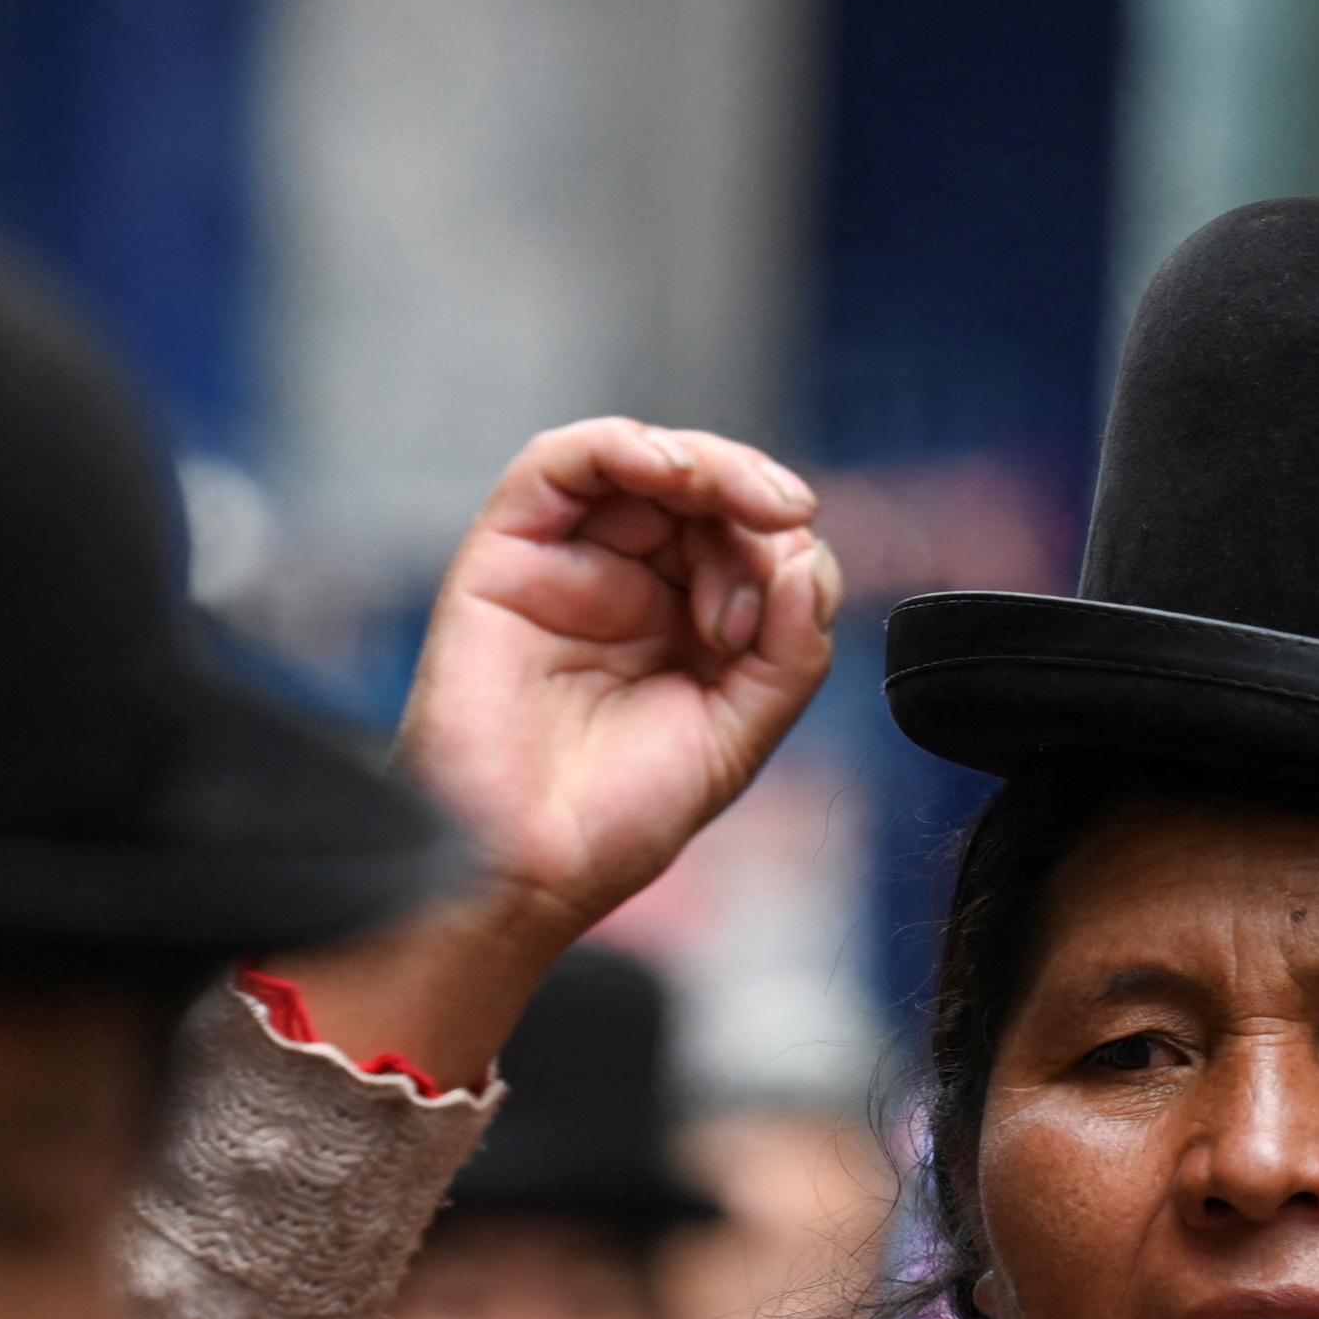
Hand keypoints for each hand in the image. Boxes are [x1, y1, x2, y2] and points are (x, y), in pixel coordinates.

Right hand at [278, 425, 838, 1086]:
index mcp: (681, 625)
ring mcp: (566, 564)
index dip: (780, 554)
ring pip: (640, 462)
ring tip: (747, 504)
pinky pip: (559, 464)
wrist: (524, 871)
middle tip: (760, 579)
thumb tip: (811, 557)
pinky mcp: (506, 553)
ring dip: (708, 467)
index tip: (775, 617)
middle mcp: (624, 584)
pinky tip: (671, 469)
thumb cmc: (614, 821)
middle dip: (750, 512)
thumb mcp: (738, 733)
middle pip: (701, 493)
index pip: (748, 541)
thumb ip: (791, 651)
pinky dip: (622, 447)